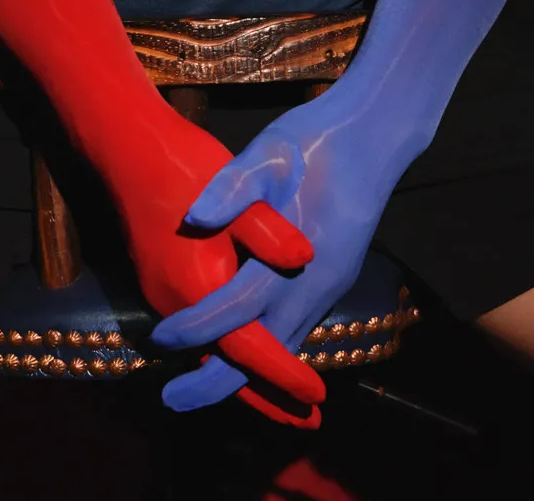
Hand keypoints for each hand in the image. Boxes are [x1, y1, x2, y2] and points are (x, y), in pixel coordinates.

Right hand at [108, 114, 325, 423]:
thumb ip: (267, 228)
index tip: (315, 397)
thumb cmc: (184, 164)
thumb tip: (304, 256)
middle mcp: (174, 300)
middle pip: (225, 363)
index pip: (245, 347)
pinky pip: (199, 330)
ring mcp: (163, 292)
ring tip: (285, 395)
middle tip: (306, 420)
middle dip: (266, 393)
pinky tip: (248, 346)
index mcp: (197, 283)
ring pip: (210, 349)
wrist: (128, 147)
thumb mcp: (238, 184)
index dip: (281, 374)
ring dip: (247, 372)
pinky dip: (227, 349)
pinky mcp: (161, 279)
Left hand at [150, 87, 396, 423]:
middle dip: (219, 380)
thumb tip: (194, 217)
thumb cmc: (316, 141)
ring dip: (247, 372)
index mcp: (298, 258)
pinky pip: (297, 326)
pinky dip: (269, 348)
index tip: (160, 338)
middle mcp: (317, 284)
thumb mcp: (270, 153)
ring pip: (286, 345)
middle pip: (265, 351)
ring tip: (201, 382)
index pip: (238, 309)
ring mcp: (331, 284)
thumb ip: (233, 187)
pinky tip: (246, 348)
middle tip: (174, 399)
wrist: (372, 135)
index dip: (197, 327)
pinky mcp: (335, 277)